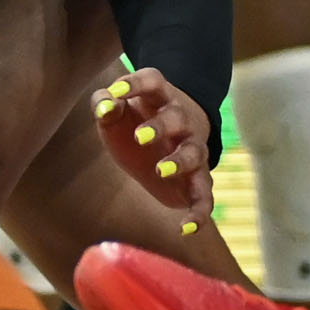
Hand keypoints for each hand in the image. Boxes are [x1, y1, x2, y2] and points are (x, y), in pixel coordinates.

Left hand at [91, 68, 213, 230]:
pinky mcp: (196, 180)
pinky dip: (200, 213)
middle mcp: (182, 122)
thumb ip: (105, 104)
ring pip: (194, 154)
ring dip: (180, 162)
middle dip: (160, 126)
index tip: (117, 90)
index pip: (152, 81)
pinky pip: (205, 196)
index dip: (135, 83)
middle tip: (140, 137)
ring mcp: (192, 150)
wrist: (170, 139)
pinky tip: (186, 228)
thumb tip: (104, 106)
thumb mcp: (115, 112)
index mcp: (159, 98)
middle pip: (177, 119)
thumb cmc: (135, 121)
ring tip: (161, 171)